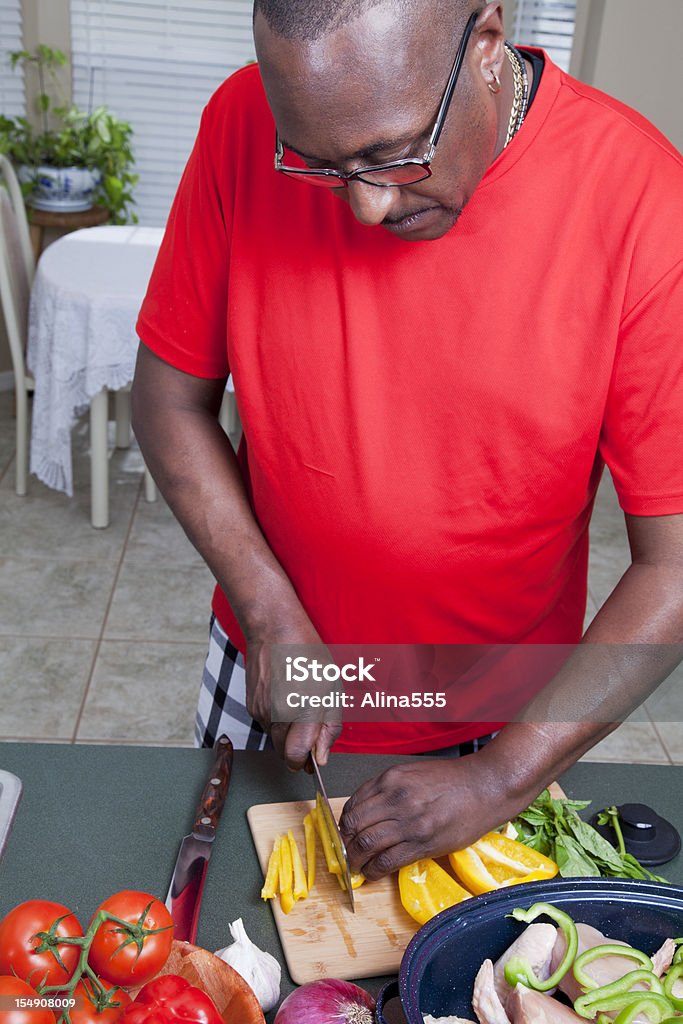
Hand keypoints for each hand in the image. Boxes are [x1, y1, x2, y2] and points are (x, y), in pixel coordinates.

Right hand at [244, 613, 341, 770]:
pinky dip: (277, 722)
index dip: (306, 762)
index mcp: (303, 707)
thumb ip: (329, 726)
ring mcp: (261, 710)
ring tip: (298, 705)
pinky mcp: (251, 706)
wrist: (273, 629)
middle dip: (298, 749)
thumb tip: (322, 757)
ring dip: (288, 734)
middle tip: (311, 729)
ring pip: (275, 740)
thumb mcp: (332, 686)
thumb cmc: (307, 653)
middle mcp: (277, 713)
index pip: (297, 755)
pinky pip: (266, 726)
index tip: (314, 759)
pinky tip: (285, 698)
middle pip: (284, 753)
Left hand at [339, 757, 509, 879]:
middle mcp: (395, 798)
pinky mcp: (423, 843)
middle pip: (354, 826)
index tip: (345, 833)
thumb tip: (367, 811)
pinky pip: (388, 861)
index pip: (354, 804)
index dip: (344, 823)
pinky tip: (373, 873)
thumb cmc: (452, 780)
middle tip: (345, 854)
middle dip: (344, 844)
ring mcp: (409, 822)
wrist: (485, 787)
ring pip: (366, 844)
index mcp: (391, 779)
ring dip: (356, 860)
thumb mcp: (413, 773)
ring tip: (356, 867)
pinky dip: (374, 871)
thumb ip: (388, 789)